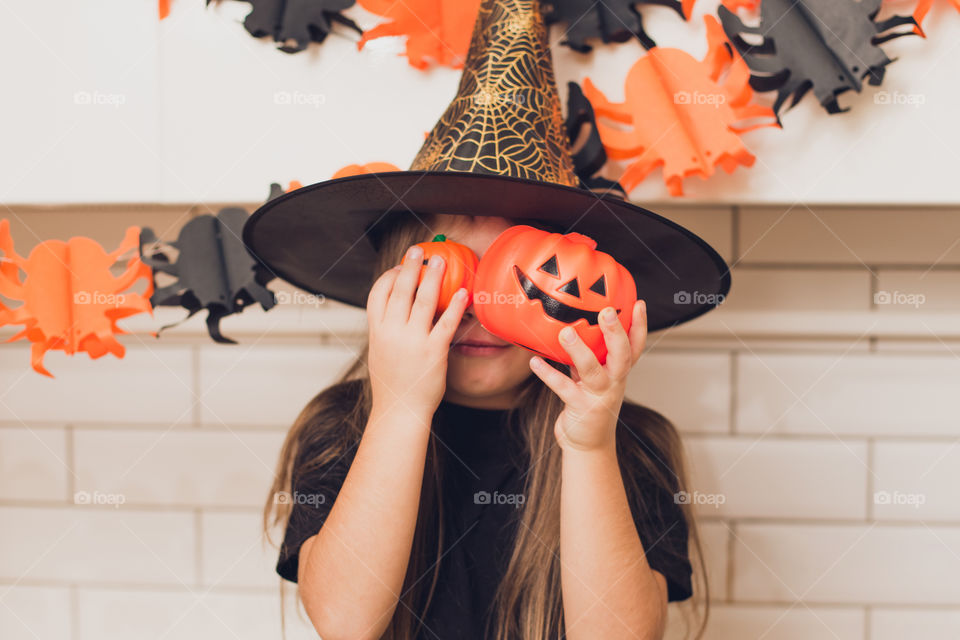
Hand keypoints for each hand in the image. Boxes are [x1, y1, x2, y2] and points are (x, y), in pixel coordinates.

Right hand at [366, 244, 469, 418]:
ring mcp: (413, 341)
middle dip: (411, 267)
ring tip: (440, 261)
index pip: (378, 294)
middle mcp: (393, 332)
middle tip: (419, 250)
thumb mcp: (379, 351)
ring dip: (433, 277)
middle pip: (401, 290)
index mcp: (376, 331)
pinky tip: (463, 293)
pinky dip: (455, 305)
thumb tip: (396, 308)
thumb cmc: (392, 383)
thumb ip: (386, 329)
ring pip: (424, 300)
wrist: (400, 410)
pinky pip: (446, 322)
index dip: (388, 276)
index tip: (399, 267)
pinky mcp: (434, 351)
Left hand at [529, 300, 647, 451]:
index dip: (639, 326)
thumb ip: (590, 356)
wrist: (589, 445)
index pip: (635, 346)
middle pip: (621, 355)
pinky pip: (563, 387)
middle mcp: (614, 383)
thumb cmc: (591, 404)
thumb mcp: (595, 378)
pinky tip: (535, 361)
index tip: (639, 303)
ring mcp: (598, 396)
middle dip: (615, 333)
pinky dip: (547, 373)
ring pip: (592, 370)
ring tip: (565, 333)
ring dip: (579, 351)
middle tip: (606, 312)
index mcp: (619, 372)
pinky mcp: (580, 408)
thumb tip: (574, 325)